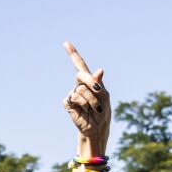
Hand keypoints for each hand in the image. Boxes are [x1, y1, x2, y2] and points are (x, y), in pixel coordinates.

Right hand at [62, 43, 110, 157]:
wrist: (97, 128)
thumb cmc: (103, 112)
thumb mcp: (105, 96)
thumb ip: (100, 84)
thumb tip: (100, 70)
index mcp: (89, 81)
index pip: (79, 65)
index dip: (73, 54)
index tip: (66, 43)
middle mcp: (79, 85)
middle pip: (81, 74)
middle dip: (91, 82)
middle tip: (98, 91)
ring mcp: (73, 94)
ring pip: (81, 89)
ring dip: (91, 100)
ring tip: (95, 109)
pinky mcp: (68, 103)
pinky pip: (75, 98)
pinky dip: (84, 104)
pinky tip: (86, 111)